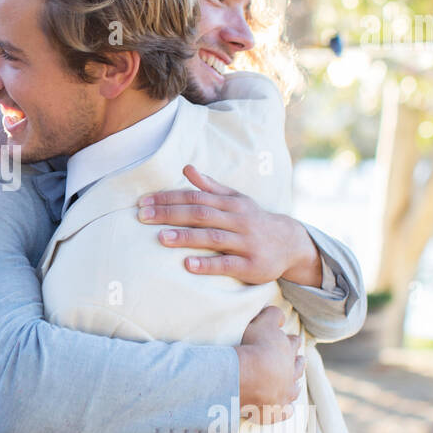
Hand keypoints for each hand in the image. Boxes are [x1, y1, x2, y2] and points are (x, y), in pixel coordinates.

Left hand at [138, 165, 322, 286]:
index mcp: (230, 203)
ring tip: (160, 238)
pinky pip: (227, 264)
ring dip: (186, 237)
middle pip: (200, 214)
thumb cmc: (253, 220)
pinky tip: (187, 264)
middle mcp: (237, 220)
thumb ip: (210, 186)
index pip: (195, 197)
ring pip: (213, 238)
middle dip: (170, 214)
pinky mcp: (251, 265)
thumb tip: (186, 168)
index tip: (143, 202)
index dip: (168, 198)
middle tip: (142, 217)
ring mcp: (245, 243)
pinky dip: (207, 264)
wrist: (290, 243)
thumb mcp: (235, 200)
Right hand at [235, 306, 303, 423]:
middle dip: (298, 363)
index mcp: (288, 351)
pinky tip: (286, 412)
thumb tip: (279, 314)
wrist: (249, 376)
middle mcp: (290, 373)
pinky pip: (282, 413)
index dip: (291, 341)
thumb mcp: (263, 323)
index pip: (292, 344)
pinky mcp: (275, 411)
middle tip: (300, 360)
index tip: (293, 339)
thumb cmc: (255, 347)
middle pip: (298, 367)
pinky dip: (285, 412)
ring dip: (294, 387)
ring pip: (294, 390)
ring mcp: (284, 394)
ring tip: (296, 386)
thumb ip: (272, 315)